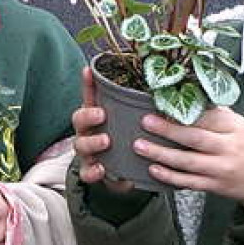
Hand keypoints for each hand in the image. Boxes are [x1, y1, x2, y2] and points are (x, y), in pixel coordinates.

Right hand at [72, 66, 134, 192]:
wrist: (123, 173)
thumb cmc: (127, 141)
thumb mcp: (131, 123)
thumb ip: (138, 110)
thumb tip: (164, 91)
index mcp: (97, 116)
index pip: (90, 96)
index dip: (87, 83)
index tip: (88, 71)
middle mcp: (88, 131)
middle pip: (79, 119)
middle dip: (88, 115)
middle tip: (102, 114)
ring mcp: (86, 151)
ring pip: (80, 145)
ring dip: (92, 142)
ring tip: (106, 141)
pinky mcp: (91, 170)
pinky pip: (86, 172)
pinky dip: (92, 171)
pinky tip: (101, 169)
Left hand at [134, 107, 243, 213]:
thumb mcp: (242, 126)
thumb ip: (218, 114)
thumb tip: (191, 95)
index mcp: (236, 128)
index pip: (208, 117)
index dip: (184, 111)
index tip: (162, 104)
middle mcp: (230, 148)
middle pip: (195, 138)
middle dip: (168, 130)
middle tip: (146, 121)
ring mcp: (222, 169)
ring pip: (188, 162)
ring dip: (162, 154)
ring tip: (140, 146)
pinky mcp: (216, 187)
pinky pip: (190, 182)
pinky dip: (170, 177)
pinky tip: (154, 169)